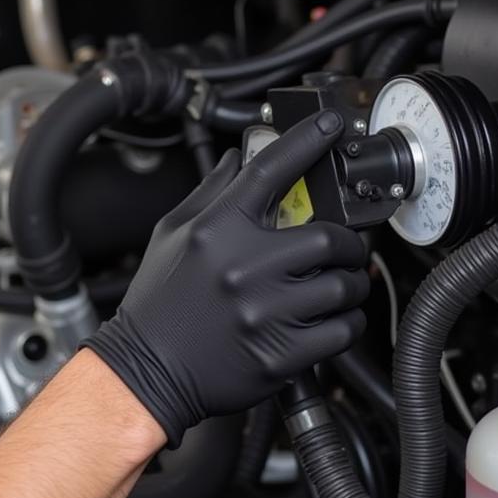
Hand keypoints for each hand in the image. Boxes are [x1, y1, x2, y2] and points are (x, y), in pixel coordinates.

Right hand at [83, 109, 368, 445]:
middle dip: (349, 241)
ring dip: (351, 282)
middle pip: (330, 236)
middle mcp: (243, 268)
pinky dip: (347, 322)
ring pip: (344, 286)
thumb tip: (239, 160)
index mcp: (217, 231)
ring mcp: (264, 313)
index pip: (271, 171)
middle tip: (346, 246)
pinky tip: (330, 318)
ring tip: (336, 285)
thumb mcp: (171, 234)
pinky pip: (342, 330)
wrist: (146, 370)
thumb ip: (210, 193)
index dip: (307, 141)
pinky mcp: (280, 354)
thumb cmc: (157, 302)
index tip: (330, 127)